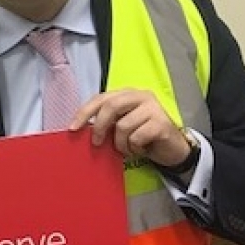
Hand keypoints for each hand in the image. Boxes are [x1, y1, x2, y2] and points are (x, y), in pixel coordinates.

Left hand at [69, 88, 190, 164]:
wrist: (172, 150)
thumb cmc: (143, 137)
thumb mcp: (121, 127)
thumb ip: (106, 122)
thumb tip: (81, 129)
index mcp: (127, 94)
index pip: (101, 98)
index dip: (84, 112)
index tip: (73, 128)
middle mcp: (141, 96)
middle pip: (110, 106)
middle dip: (100, 127)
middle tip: (97, 143)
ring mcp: (153, 108)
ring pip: (123, 126)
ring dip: (121, 143)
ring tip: (128, 148)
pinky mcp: (162, 123)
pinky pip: (137, 137)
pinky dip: (134, 148)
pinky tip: (141, 149)